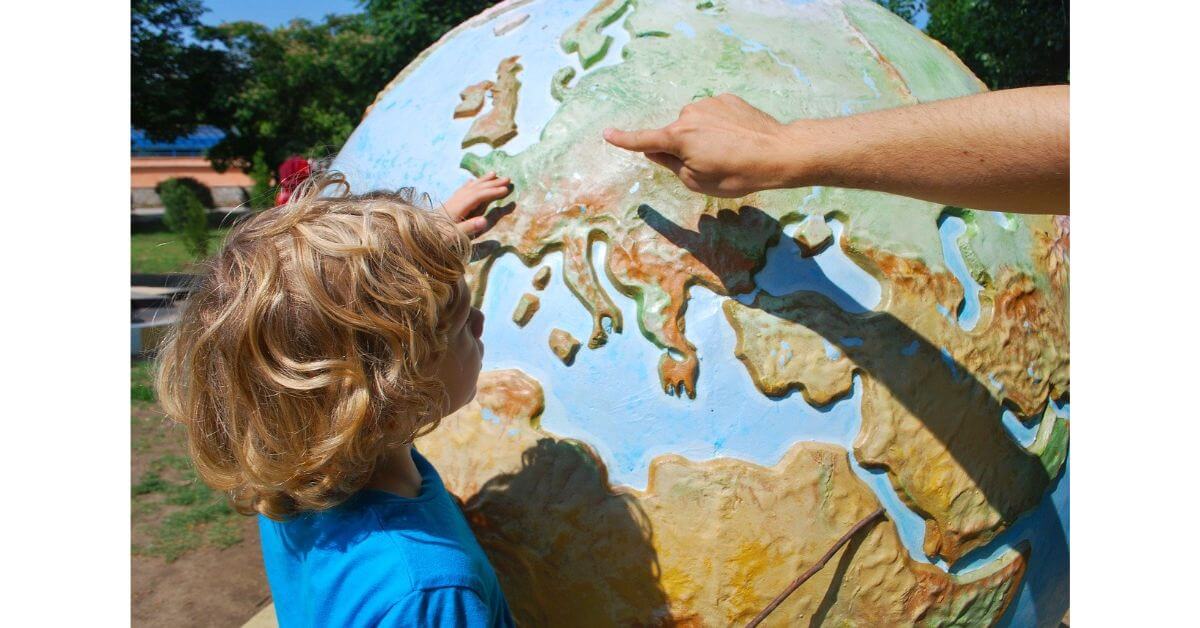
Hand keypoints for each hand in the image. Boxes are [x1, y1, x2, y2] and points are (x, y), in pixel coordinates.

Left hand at [442, 172, 511, 235]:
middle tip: (507, 179)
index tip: (506, 190)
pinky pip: (462, 190)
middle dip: (492, 183)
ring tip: (494, 173)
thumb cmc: (436, 239)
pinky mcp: (448, 205)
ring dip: (482, 180)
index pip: (478, 196)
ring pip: (469, 187)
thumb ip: (468, 228)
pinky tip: (472, 181)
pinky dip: (470, 184)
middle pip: (475, 189)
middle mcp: (455, 201)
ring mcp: (451, 202)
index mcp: (457, 209)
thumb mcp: (453, 237)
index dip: (492, 192)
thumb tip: (484, 220)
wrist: (417, 237)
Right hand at [603, 94, 798, 197]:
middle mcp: (689, 114)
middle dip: (683, 148)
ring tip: (729, 152)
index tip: (607, 134)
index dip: (624, 139)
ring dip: (703, 136)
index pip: (643, 140)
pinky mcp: (727, 99)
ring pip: (695, 124)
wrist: (777, 152)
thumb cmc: (736, 174)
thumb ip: (671, 165)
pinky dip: (719, 126)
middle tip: (710, 165)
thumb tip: (655, 150)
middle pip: (675, 134)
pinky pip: (713, 114)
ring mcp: (709, 103)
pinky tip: (738, 139)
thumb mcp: (697, 181)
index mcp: (678, 137)